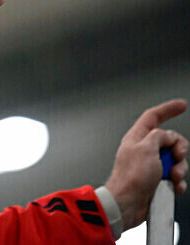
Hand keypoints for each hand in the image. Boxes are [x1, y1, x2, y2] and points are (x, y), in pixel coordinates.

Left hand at [104, 99, 188, 230]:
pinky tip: (173, 187)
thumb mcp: (146, 148)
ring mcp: (151, 166)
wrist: (127, 204)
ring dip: (179, 169)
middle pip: (170, 140)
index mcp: (137, 138)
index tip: (181, 104)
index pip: (152, 117)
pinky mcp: (157, 180)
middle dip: (179, 149)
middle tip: (175, 157)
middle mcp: (144, 150)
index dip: (167, 109)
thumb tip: (168, 136)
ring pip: (176, 160)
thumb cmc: (131, 177)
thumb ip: (160, 136)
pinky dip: (178, 182)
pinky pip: (175, 177)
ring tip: (171, 177)